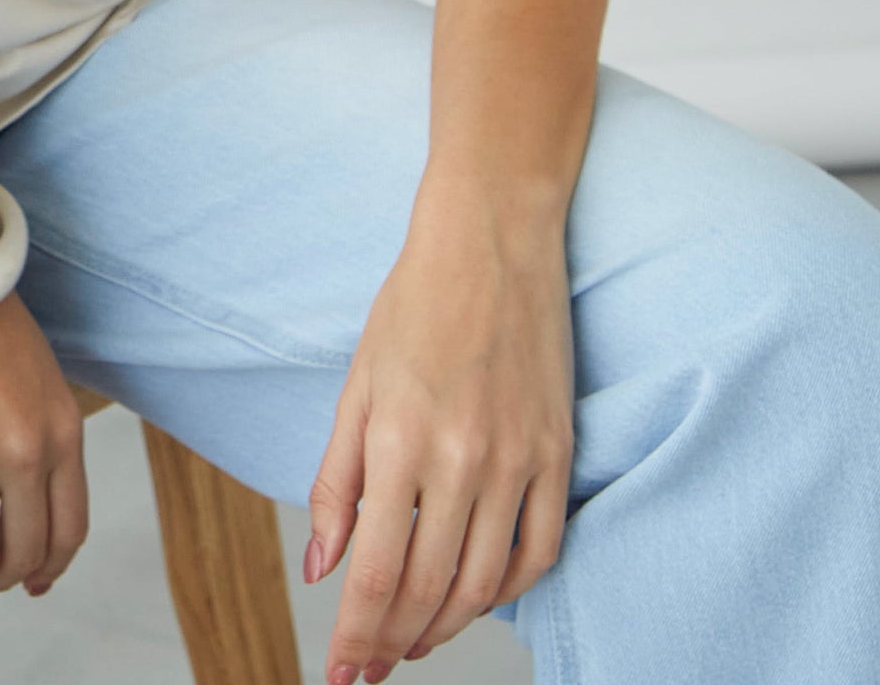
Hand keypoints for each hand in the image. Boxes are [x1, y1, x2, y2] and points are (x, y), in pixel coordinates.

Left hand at [304, 192, 575, 682]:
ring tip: (416, 642)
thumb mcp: (358, 386)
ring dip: (446, 626)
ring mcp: (517, 459)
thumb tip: (323, 569)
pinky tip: (478, 597)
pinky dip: (508, 589)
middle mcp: (461, 459)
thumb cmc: (415, 304)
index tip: (342, 675)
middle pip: (426, 589)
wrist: (492, 238)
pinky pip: (540, 550)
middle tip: (371, 668)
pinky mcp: (556, 452)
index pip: (375, 574)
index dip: (356, 637)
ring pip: (482, 583)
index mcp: (399, 440)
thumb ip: (338, 482)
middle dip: (392, 643)